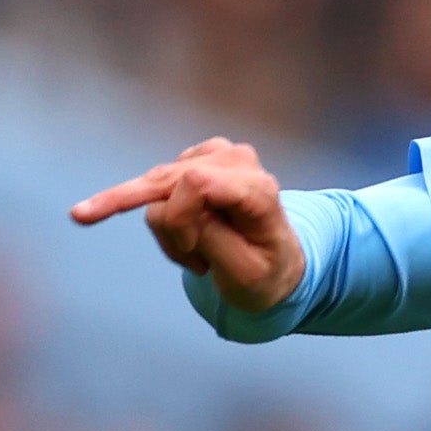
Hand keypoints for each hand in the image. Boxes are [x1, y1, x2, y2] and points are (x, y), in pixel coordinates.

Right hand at [70, 137, 306, 312]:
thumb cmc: (265, 275)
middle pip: (167, 184)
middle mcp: (235, 160)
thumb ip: (211, 238)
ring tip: (201, 255)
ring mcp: (214, 154)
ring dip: (168, 231)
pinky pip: (154, 188)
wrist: (276, 264)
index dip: (175, 218)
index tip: (185, 255)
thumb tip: (173, 203)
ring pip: (154, 187)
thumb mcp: (244, 276)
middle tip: (195, 266)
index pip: (195, 184)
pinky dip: (165, 220)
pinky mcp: (194, 158)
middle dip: (170, 232)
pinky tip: (191, 235)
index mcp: (258, 189)